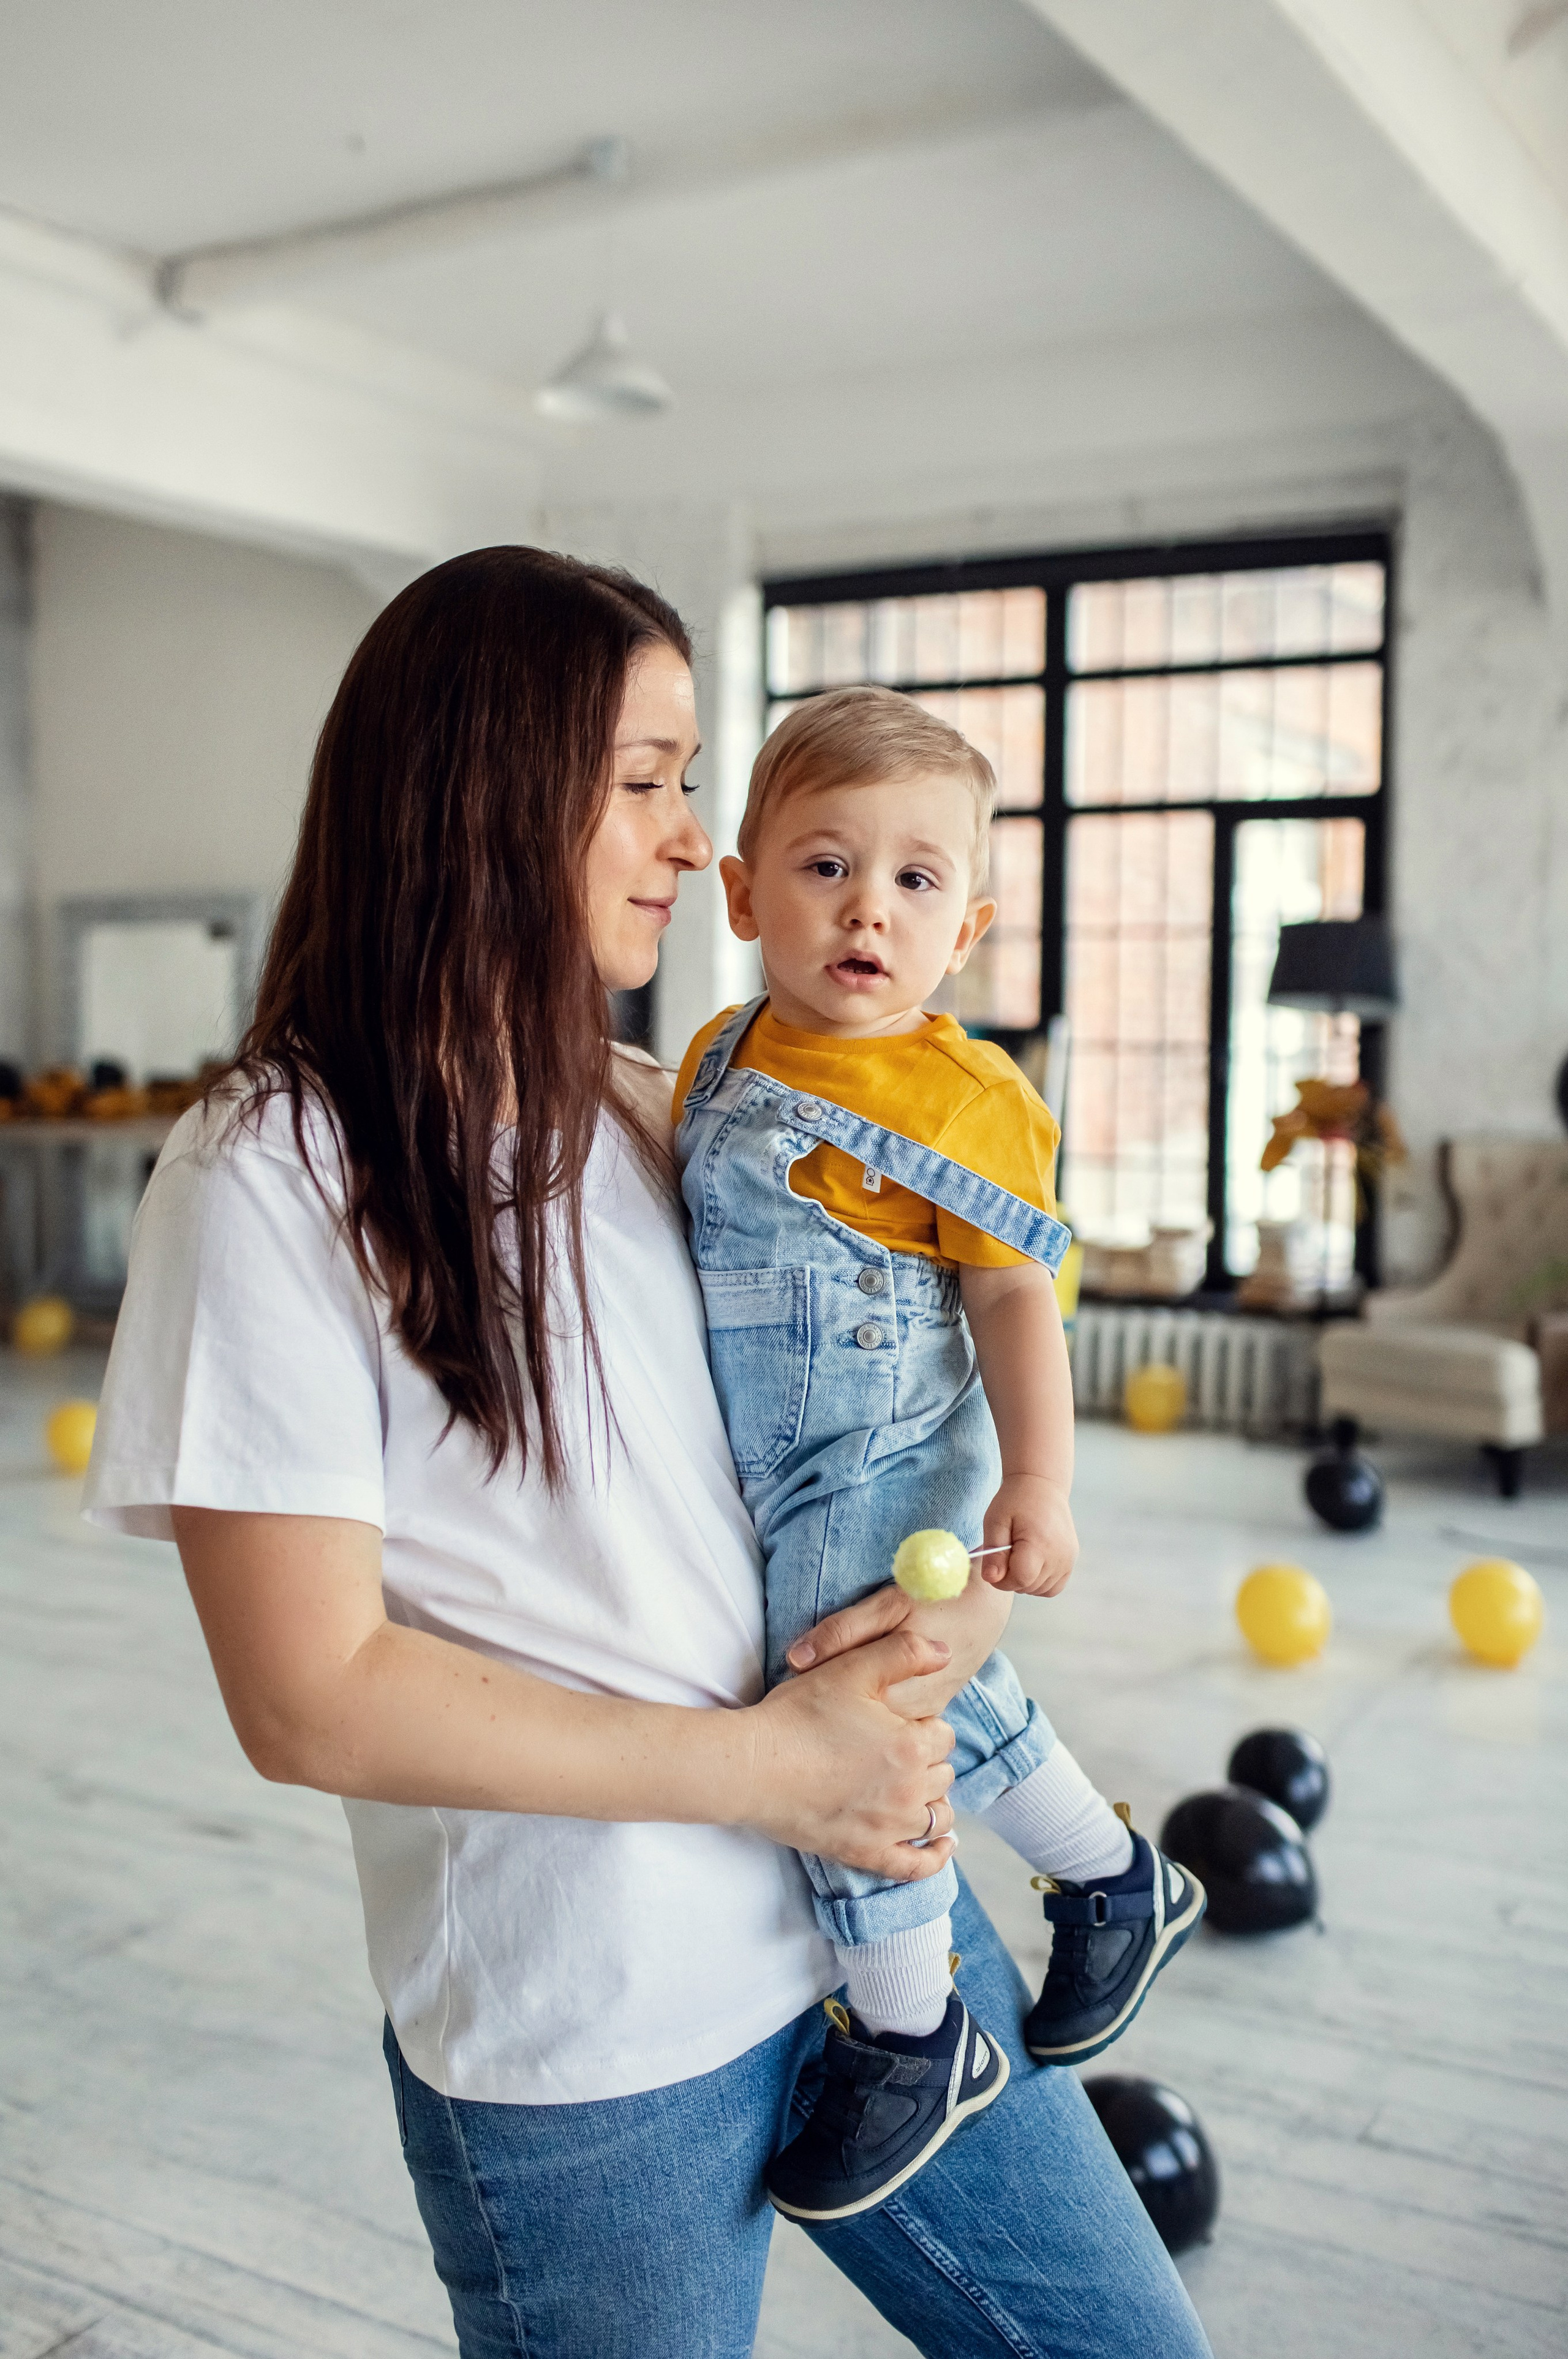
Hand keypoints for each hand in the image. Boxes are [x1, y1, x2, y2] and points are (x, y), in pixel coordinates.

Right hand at [739, 1628, 959, 1881]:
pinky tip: (943, 1846)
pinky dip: (935, 1858)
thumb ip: (904, 1652)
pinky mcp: (866, 1853)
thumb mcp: (851, 1668)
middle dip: (927, 1759)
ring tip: (915, 1788)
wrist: (753, 1767)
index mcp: (911, 1746)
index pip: (942, 1734)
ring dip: (932, 1800)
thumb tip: (945, 1651)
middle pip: (942, 1774)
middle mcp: (910, 1791)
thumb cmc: (798, 1716)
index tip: (895, 1721)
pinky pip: (915, 1866)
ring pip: (937, 1816)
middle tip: (892, 1748)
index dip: (922, 1724)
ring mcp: (890, 1828)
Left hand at [786, 1578, 1011, 1719]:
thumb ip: (842, 1632)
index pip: (839, 1717)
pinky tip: (858, 1695)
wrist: (986, 1601)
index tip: (791, 1694)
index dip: (810, 1707)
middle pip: (857, 1727)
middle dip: (828, 1715)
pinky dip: (874, 1711)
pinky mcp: (931, 1707)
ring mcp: (925, 1714)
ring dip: (851, 1715)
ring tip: (829, 1697)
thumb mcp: (886, 1606)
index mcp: (897, 1692)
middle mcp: (913, 1715)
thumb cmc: (934, 1597)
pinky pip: (896, 1720)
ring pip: (877, 1728)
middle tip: (803, 1695)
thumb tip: (796, 1659)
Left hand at [978, 1473, 1077, 1595]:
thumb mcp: (996, 1521)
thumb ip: (993, 1553)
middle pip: (1028, 1586)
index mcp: (1040, 1543)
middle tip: (1007, 1553)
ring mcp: (1068, 1559)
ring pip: (1040, 1590)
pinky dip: (1039, 1582)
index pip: (1020, 1580)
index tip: (995, 1564)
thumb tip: (991, 1579)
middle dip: (1011, 1577)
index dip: (1002, 1579)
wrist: (1042, 1485)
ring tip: (1019, 1555)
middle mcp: (1059, 1555)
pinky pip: (1053, 1587)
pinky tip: (1031, 1564)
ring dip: (1025, 1581)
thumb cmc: (1015, 1501)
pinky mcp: (1071, 1561)